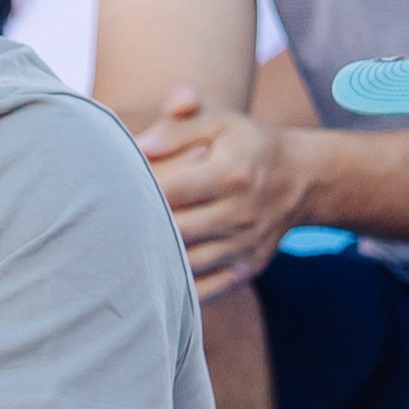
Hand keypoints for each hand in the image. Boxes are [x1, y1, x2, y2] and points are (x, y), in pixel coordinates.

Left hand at [134, 84, 307, 299]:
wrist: (301, 178)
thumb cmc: (246, 144)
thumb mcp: (220, 119)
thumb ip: (180, 120)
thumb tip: (141, 145)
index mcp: (230, 173)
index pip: (170, 190)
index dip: (137, 191)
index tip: (114, 188)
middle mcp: (241, 213)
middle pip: (176, 231)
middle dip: (139, 228)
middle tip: (107, 225)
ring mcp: (245, 246)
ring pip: (187, 265)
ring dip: (155, 260)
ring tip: (125, 250)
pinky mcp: (247, 268)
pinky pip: (207, 290)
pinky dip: (179, 287)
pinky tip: (154, 276)